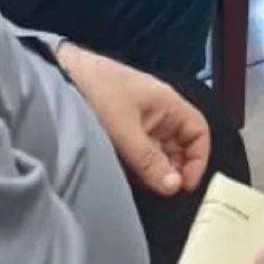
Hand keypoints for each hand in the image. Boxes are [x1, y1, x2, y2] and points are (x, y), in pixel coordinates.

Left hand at [57, 44, 209, 196]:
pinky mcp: (124, 127)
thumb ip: (150, 161)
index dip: (198, 160)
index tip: (184, 187)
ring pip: (159, 150)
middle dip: (173, 169)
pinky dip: (137, 164)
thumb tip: (175, 188)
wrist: (64, 72)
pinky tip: (124, 174)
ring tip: (138, 183)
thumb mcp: (125, 131)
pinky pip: (141, 150)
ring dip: (153, 169)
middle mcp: (160, 112)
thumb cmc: (100, 93)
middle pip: (180, 145)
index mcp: (169, 105)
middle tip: (158, 191)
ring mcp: (142, 120)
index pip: (199, 132)